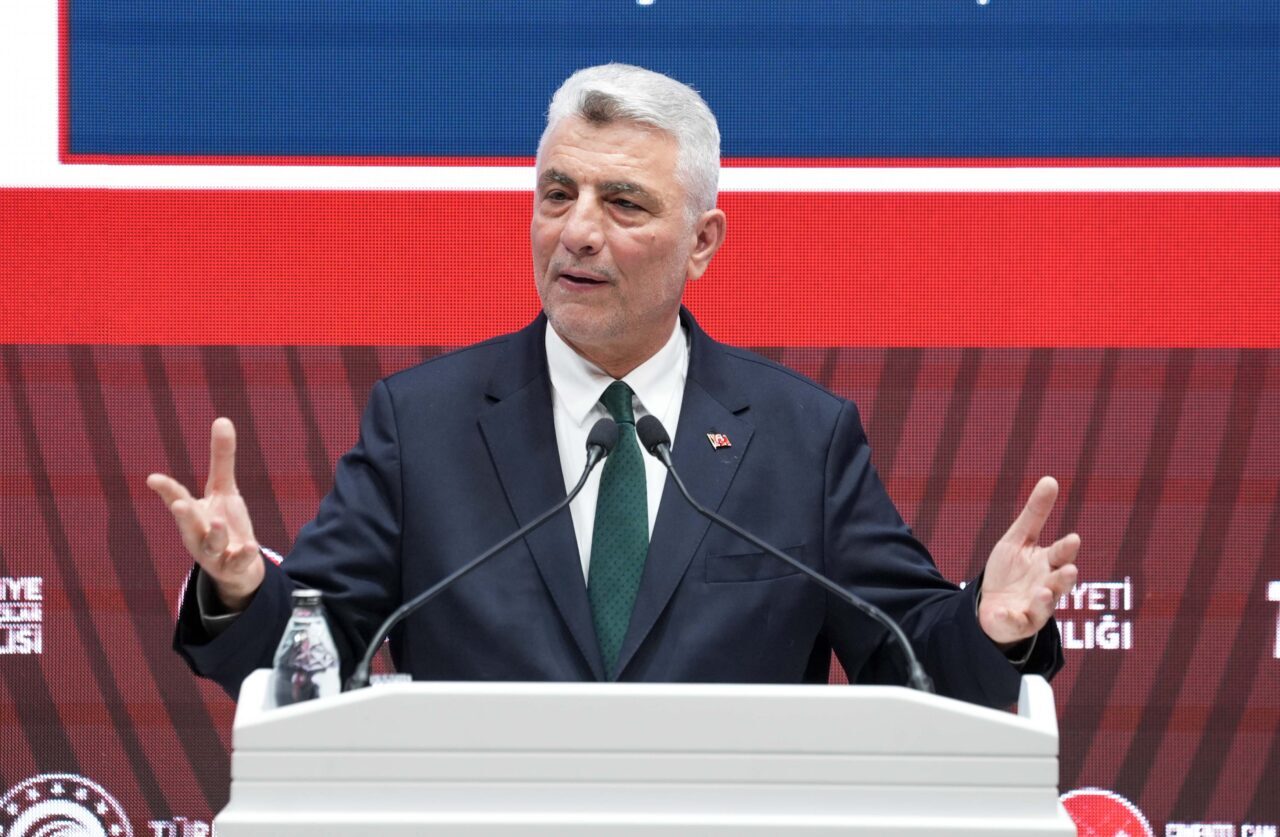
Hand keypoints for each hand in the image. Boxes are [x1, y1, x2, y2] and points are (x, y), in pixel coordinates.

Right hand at [147, 418, 263, 610]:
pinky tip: (251, 547)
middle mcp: (198, 534)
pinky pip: (237, 563)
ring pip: (210, 545)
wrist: (238, 567)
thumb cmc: (224, 523)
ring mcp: (215, 553)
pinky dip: (242, 556)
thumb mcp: (224, 490)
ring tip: (218, 522)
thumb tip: (222, 418)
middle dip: (183, 516)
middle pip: (188, 525)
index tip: (153, 478)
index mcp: (193, 514)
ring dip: (214, 534)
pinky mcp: (233, 566)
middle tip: (179, 505)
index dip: (167, 489)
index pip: (177, 499)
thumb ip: (221, 459)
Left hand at [978, 476, 1079, 646]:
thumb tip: (1051, 479)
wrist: (991, 605)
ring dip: (1046, 599)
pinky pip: (1016, 622)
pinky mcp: (1017, 623)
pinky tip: (1005, 611)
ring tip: (1045, 591)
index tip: (1072, 539)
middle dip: (1064, 577)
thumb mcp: (1018, 538)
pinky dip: (1012, 618)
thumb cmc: (1011, 570)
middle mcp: (1047, 587)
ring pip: (1045, 606)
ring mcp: (1034, 608)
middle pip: (1059, 582)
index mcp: (1048, 564)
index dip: (1066, 549)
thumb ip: (1036, 513)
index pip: (1060, 555)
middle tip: (1069, 570)